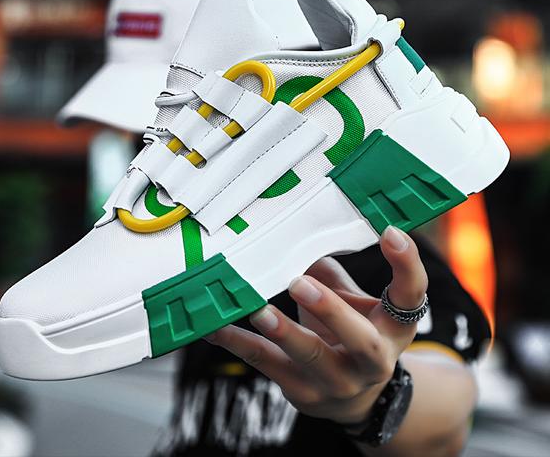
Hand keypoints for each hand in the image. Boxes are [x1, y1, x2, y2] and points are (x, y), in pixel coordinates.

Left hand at [205, 226, 427, 425]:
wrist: (355, 397)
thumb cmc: (353, 333)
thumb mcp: (356, 302)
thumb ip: (331, 271)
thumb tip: (296, 234)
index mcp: (394, 327)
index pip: (413, 295)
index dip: (407, 263)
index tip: (390, 231)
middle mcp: (374, 360)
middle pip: (362, 340)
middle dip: (330, 311)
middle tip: (300, 282)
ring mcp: (338, 382)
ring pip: (311, 359)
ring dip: (282, 333)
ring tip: (257, 310)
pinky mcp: (303, 392)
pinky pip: (268, 365)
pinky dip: (240, 343)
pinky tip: (214, 328)